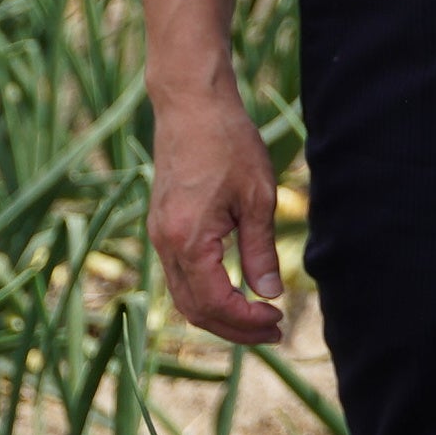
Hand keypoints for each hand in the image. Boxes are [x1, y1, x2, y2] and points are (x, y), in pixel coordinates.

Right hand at [149, 103, 287, 344]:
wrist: (191, 104)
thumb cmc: (228, 142)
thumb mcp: (257, 197)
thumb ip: (261, 250)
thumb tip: (270, 293)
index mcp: (188, 240)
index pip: (215, 304)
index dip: (247, 322)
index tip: (278, 320)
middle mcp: (164, 244)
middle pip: (194, 310)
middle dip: (234, 328)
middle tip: (274, 330)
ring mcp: (158, 235)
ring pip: (183, 296)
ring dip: (219, 314)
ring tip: (258, 317)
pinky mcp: (161, 225)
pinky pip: (179, 275)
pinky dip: (205, 292)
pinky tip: (235, 290)